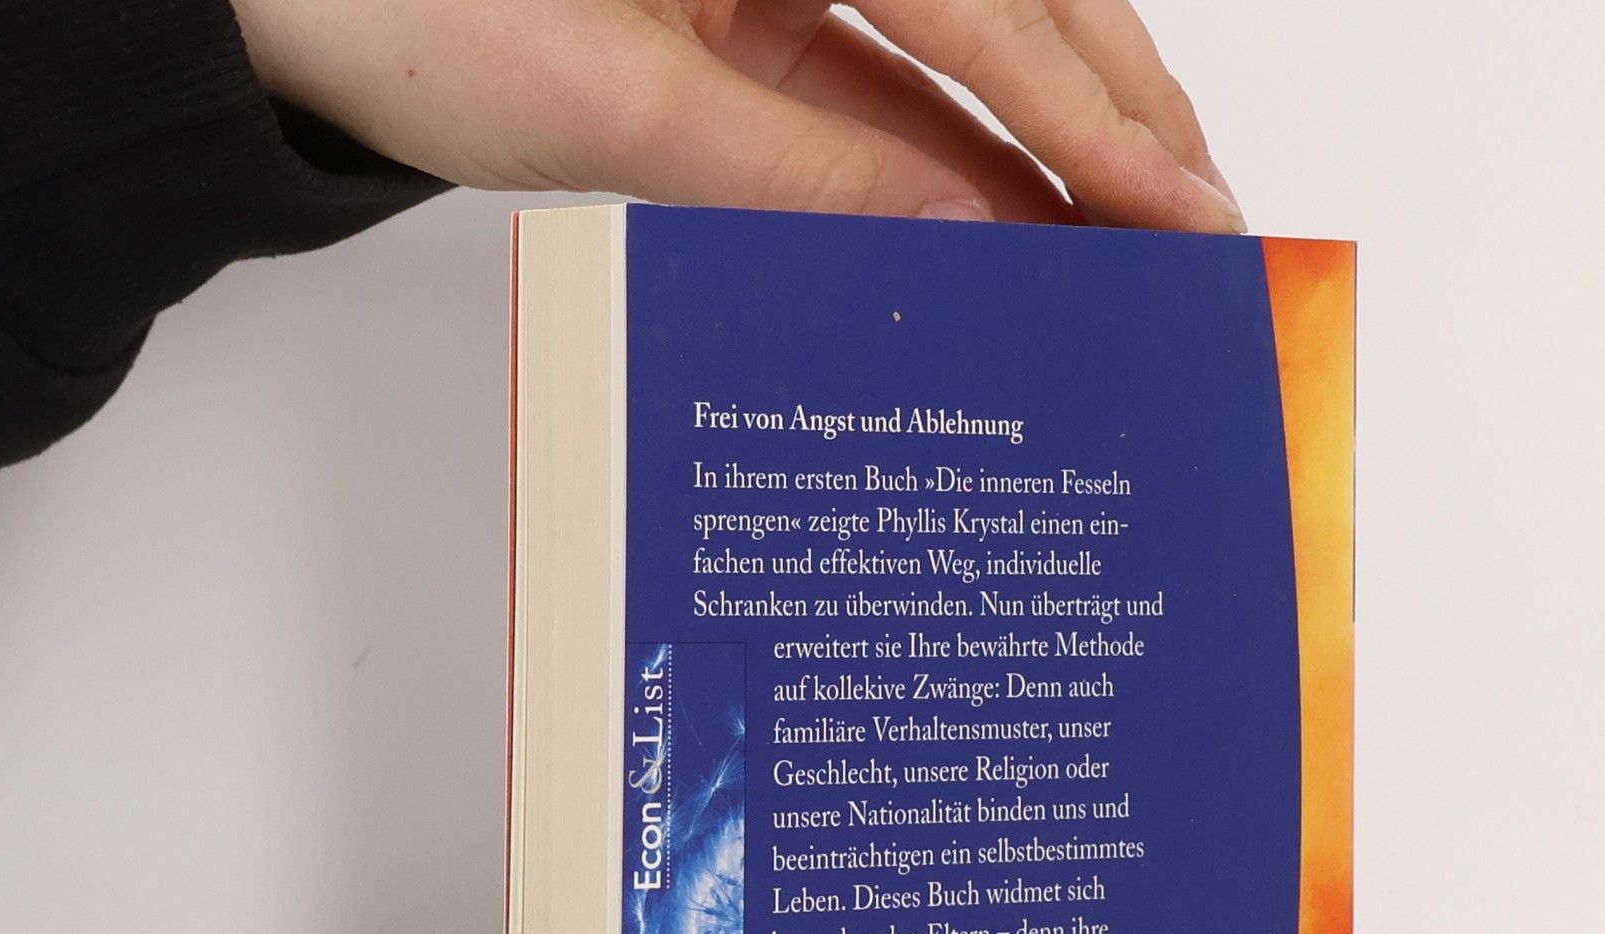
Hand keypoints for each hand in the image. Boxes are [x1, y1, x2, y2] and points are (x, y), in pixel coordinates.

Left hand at [231, 0, 1242, 231]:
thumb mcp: (618, 103)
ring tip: (1147, 227)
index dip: (1093, 113)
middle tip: (1204, 216)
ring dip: (1057, 132)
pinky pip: (888, 82)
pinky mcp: (754, 14)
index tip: (1180, 206)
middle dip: (1116, 105)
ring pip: (966, 37)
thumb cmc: (400, 2)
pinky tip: (1023, 223)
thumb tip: (971, 238)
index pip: (983, 2)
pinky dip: (960, 153)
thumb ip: (809, 175)